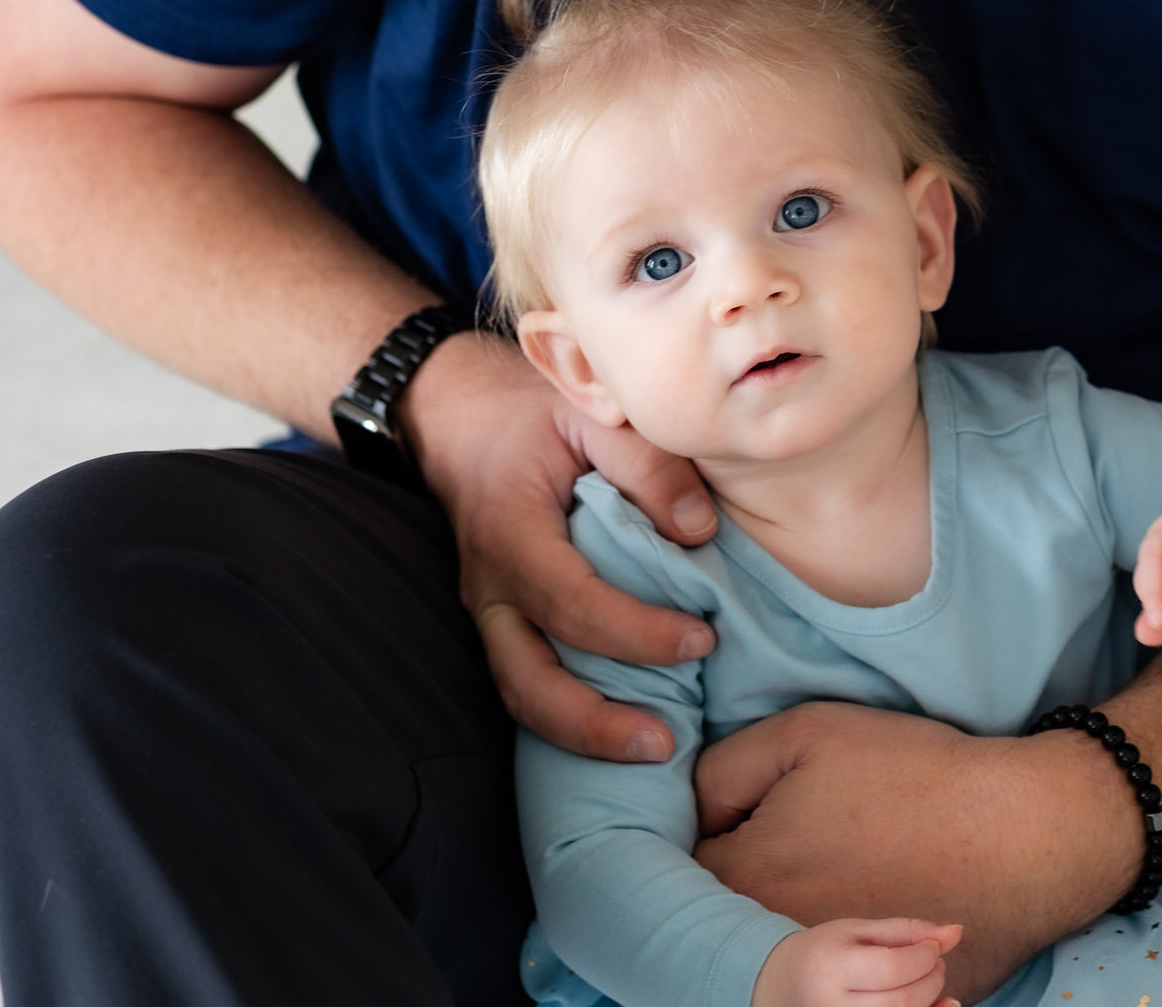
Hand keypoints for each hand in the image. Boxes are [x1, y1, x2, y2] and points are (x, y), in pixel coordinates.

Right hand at [402, 329, 721, 759]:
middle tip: (666, 743)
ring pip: (520, 693)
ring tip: (654, 751)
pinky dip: (572, 713)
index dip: (635, 632)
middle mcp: (489, 586)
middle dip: (593, 723)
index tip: (703, 638)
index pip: (570, 603)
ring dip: (581, 733)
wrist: (458, 415)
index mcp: (510, 534)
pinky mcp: (503, 620)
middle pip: (526, 680)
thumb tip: (700, 531)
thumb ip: (647, 464)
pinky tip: (628, 724)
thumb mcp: (591, 411)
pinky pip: (528, 679)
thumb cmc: (532, 412)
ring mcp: (489, 610)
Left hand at [693, 701, 1139, 1002]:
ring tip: (834, 878)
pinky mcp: (875, 1004)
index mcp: (741, 877)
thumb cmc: (915, 776)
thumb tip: (694, 805)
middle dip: (740, 884)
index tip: (745, 816)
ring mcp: (823, 983)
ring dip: (782, 927)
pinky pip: (830, 985)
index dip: (709, 833)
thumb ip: (724, 767)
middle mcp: (768, 942)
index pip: (678, 868)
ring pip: (770, 957)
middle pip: (720, 921)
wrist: (1022, 831)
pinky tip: (872, 909)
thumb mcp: (807, 733)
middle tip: (793, 847)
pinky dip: (838, 960)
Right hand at [753, 918, 961, 1006]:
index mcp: (830, 969)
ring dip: (928, 1001)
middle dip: (931, 980)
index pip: (892, 969)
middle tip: (932, 963)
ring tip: (923, 981)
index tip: (931, 947)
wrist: (782, 986)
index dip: (925, 956)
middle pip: (902, 1002)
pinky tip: (936, 1006)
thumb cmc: (826, 953)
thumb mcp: (858, 931)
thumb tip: (956, 932)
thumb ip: (907, 931)